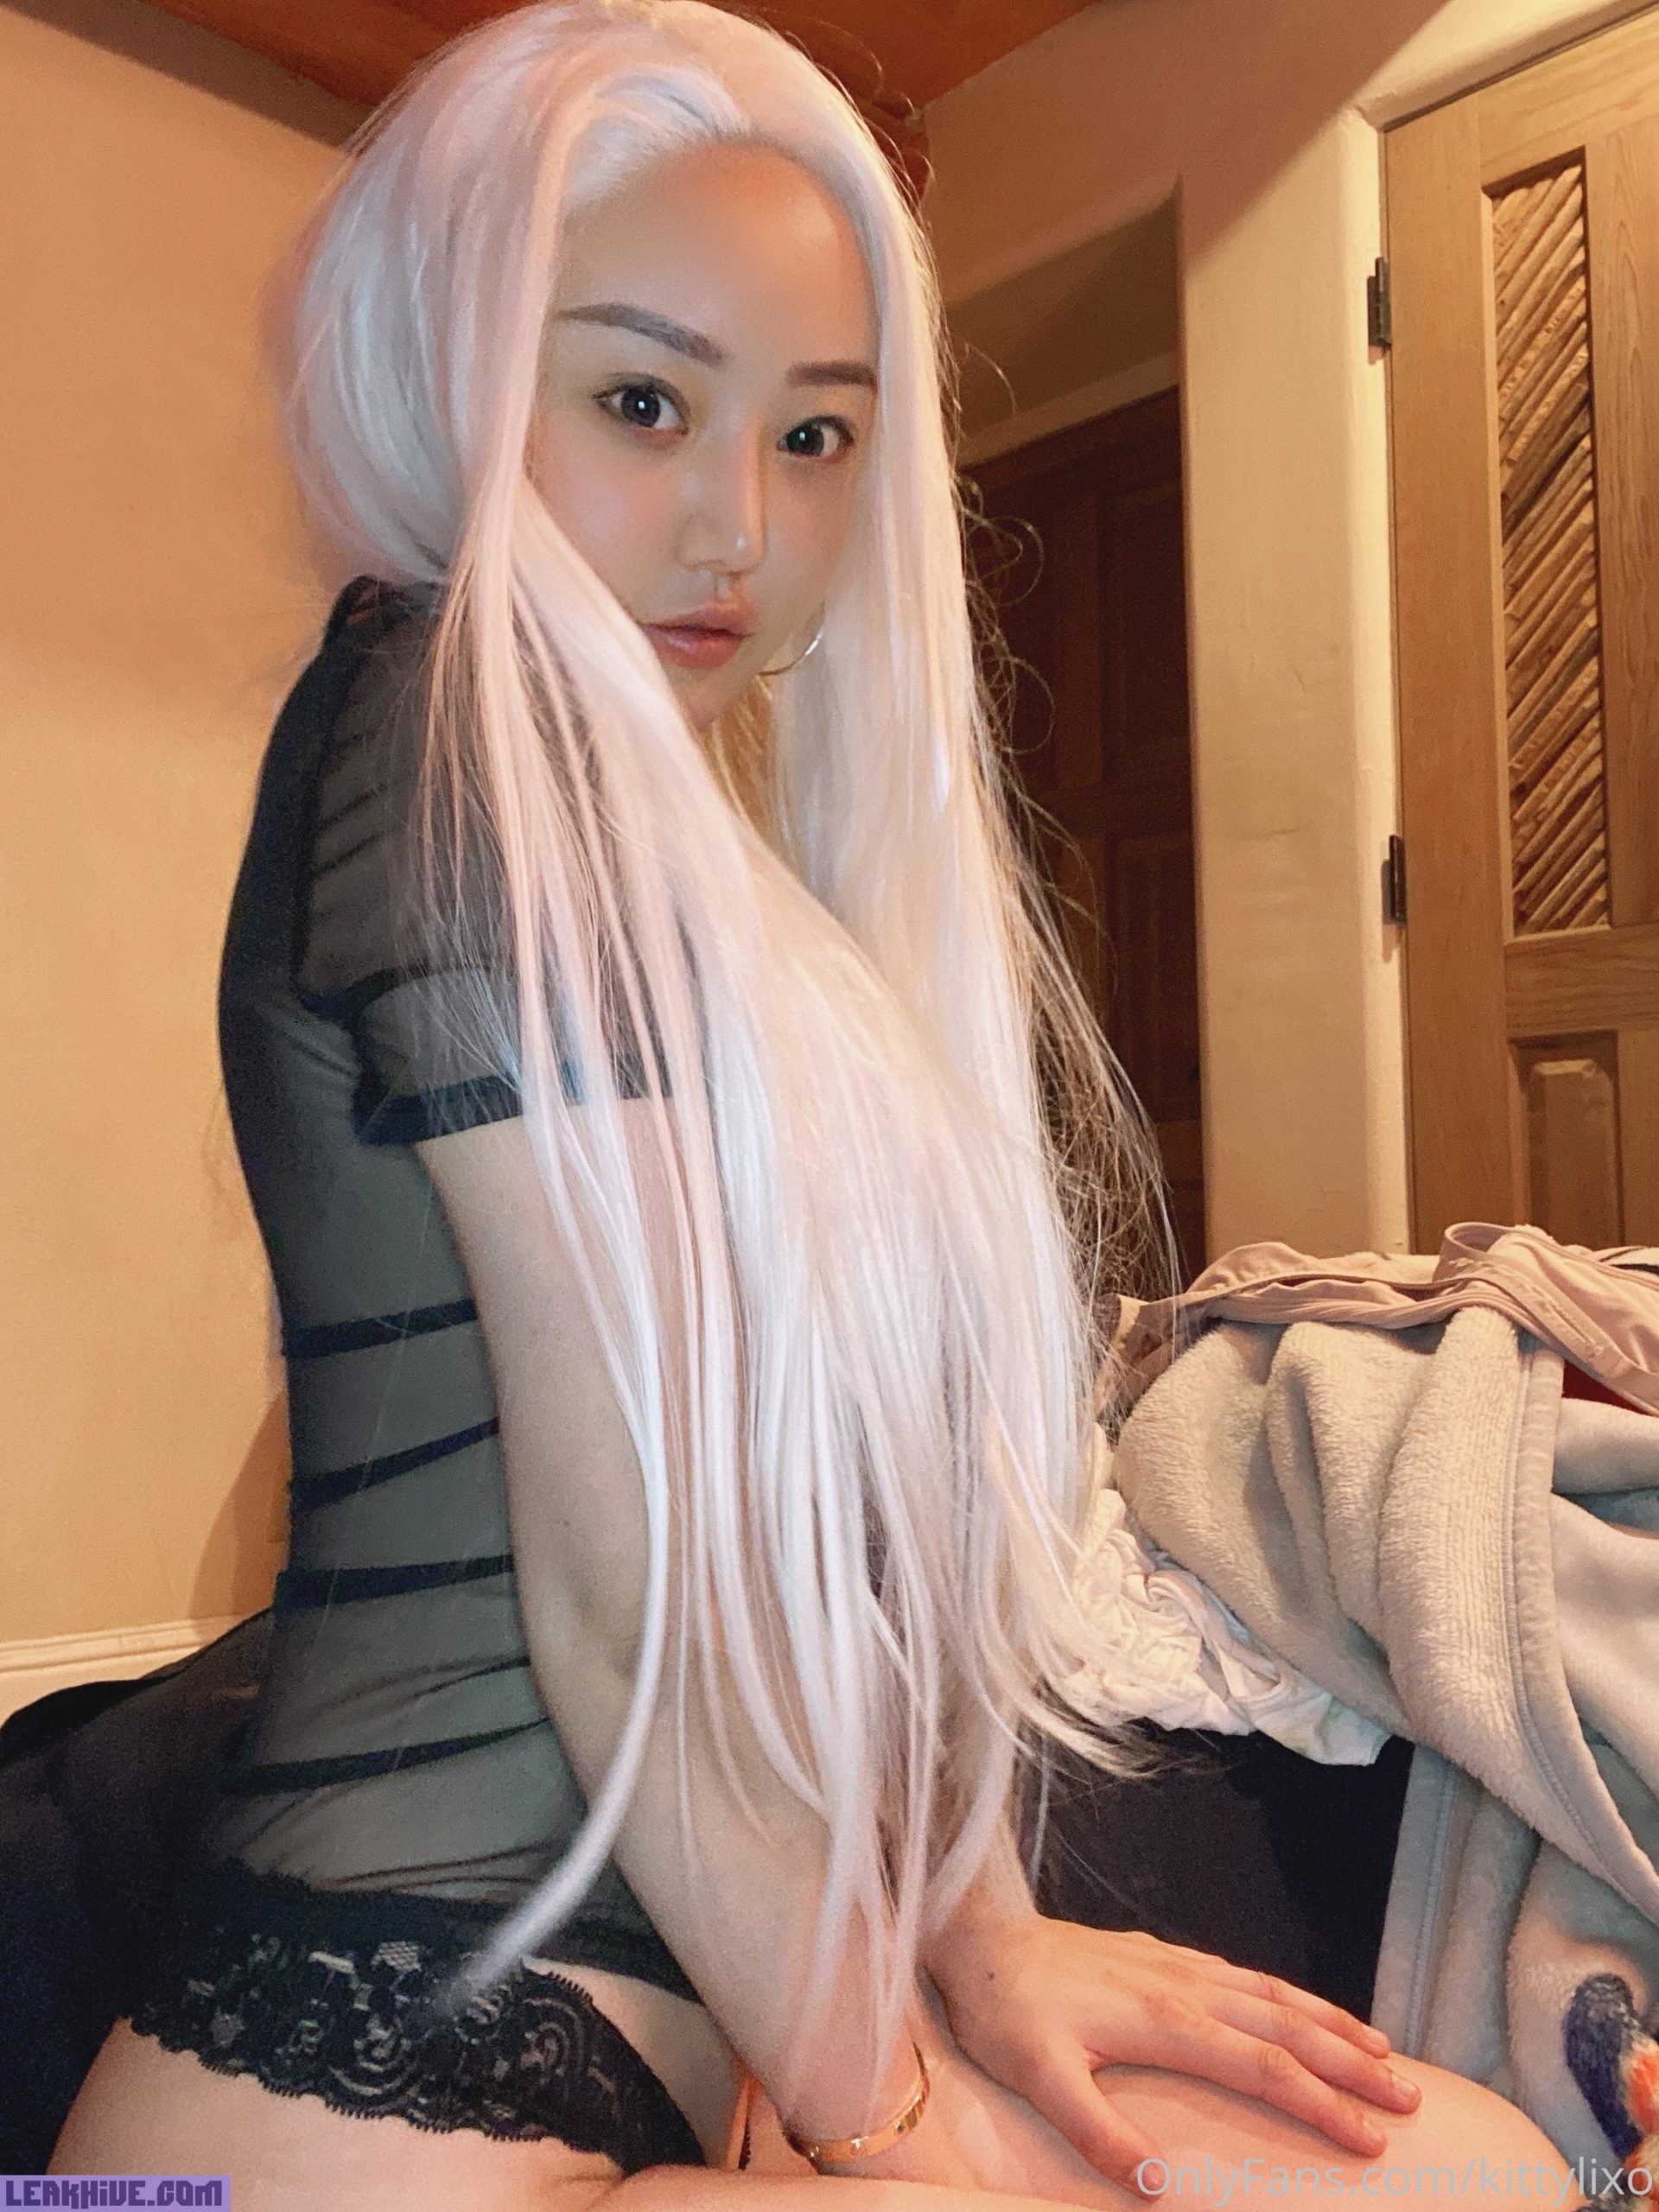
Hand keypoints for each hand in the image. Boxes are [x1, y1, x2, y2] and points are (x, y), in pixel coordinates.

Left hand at [925, 1912, 1421, 2193]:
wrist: (980, 1935)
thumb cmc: (1007, 2011)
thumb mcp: (1040, 2078)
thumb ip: (1098, 2132)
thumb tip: (1160, 2188)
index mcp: (1167, 2021)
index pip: (1264, 2070)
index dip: (1322, 2104)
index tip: (1372, 2140)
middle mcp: (1186, 1987)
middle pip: (1287, 2028)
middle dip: (1352, 2063)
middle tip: (1410, 2098)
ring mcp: (1177, 1965)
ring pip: (1273, 1993)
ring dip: (1331, 2022)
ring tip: (1383, 2050)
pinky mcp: (1162, 1955)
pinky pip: (1244, 1974)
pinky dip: (1288, 1994)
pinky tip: (1301, 2008)